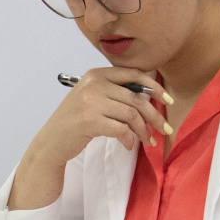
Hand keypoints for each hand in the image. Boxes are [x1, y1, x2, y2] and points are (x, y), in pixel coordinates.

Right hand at [8, 67, 170, 209]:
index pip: (134, 74)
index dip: (154, 87)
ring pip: (132, 115)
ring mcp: (91, 102)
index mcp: (96, 74)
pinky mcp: (90, 121)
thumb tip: (150, 97)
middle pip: (136, 98)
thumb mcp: (92, 98)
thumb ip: (114, 92)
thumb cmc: (74, 122)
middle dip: (155, 116)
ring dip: (144, 131)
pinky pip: (122, 129)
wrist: (51, 142)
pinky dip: (129, 139)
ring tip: (147, 142)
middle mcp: (94, 84)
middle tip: (165, 129)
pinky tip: (129, 145)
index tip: (168, 100)